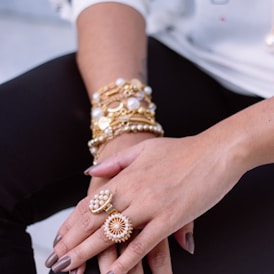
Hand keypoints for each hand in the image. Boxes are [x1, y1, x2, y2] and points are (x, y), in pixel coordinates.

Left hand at [45, 129, 242, 272]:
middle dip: (73, 243)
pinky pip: (145, 243)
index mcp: (126, 176)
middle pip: (95, 221)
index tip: (59, 239)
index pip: (91, 203)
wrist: (214, 151)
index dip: (72, 223)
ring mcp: (152, 206)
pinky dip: (128, 260)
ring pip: (114, 233)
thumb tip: (89, 170)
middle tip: (55, 261)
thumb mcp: (143, 149)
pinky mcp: (172, 219)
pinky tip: (114, 273)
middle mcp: (134, 192)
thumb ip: (114, 162)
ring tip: (71, 268)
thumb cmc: (179, 150)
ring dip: (90, 253)